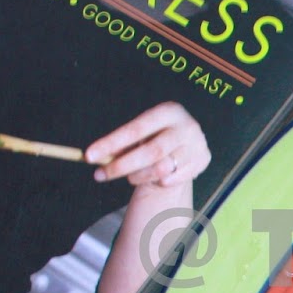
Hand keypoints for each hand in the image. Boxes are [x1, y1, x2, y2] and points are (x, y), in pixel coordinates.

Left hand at [85, 101, 209, 188]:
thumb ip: (122, 144)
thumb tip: (94, 157)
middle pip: (150, 152)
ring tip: (131, 177)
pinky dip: (159, 182)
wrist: (186, 143)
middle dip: (122, 166)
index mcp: (168, 110)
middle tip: (100, 175)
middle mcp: (186, 126)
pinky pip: (173, 179)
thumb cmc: (156, 136)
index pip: (135, 129)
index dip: (111, 143)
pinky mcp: (203, 160)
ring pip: (162, 169)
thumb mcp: (142, 134)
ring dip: (139, 176)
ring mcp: (197, 144)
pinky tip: (155, 178)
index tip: (89, 156)